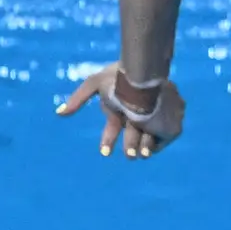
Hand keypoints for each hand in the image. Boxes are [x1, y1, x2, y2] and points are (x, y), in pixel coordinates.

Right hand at [57, 64, 184, 158]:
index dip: (108, 141)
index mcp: (123, 108)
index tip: (104, 153)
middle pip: (131, 138)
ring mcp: (156, 119)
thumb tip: (59, 113)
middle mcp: (139, 115)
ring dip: (138, 148)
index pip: (113, 129)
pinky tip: (147, 149)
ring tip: (136, 153)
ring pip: (145, 141)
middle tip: (128, 153)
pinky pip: (161, 140)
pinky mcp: (171, 124)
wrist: (145, 76)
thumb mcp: (94, 84)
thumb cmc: (120, 77)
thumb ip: (78, 99)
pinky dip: (153, 146)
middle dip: (128, 147)